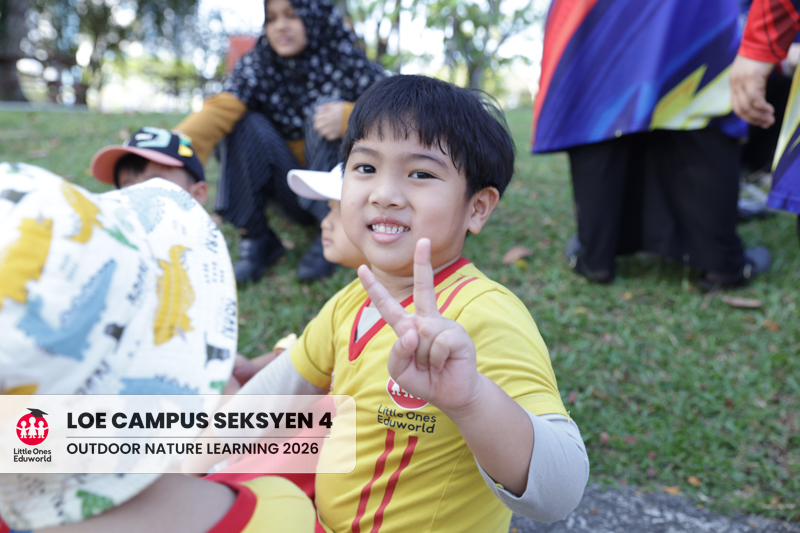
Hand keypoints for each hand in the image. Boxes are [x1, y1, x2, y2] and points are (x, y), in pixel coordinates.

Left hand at [313, 102, 344, 140]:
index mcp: (328, 114)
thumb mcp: (336, 105)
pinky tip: (332, 131)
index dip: (318, 117)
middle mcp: (330, 122)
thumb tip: (317, 109)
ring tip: (327, 127)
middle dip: (319, 124)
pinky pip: (329, 137)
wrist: (357, 117)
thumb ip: (326, 107)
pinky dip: (329, 135)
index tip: (321, 117)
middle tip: (323, 123)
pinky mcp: (337, 135)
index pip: (316, 118)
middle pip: (317, 126)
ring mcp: (333, 129)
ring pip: (322, 132)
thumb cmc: (345, 110)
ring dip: (323, 130)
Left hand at [357, 239, 482, 414]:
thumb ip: (398, 352)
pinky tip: (445, 363)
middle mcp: (426, 320)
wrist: (452, 394)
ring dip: (423, 358)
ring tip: (433, 365)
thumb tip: (413, 331)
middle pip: (423, 287)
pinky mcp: (457, 334)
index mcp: (408, 326)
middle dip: (423, 263)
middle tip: (424, 240)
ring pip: (421, 335)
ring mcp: (443, 325)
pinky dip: (436, 360)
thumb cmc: (423, 380)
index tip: (361, 268)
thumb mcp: (399, 370)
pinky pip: (437, 344)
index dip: (374, 288)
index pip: (388, 305)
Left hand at [730, 54, 775, 127]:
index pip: (736, 106)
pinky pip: (755, 99)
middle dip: (754, 120)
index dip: (747, 117)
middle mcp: (735, 83)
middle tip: (766, 124)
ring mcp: (742, 81)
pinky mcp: (752, 78)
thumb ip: (752, 86)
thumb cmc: (761, 55)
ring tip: (770, 120)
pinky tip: (770, 110)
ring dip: (760, 116)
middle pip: (741, 109)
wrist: (762, 39)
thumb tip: (758, 102)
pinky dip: (762, 108)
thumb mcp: (752, 73)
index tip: (759, 122)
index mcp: (733, 83)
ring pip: (749, 106)